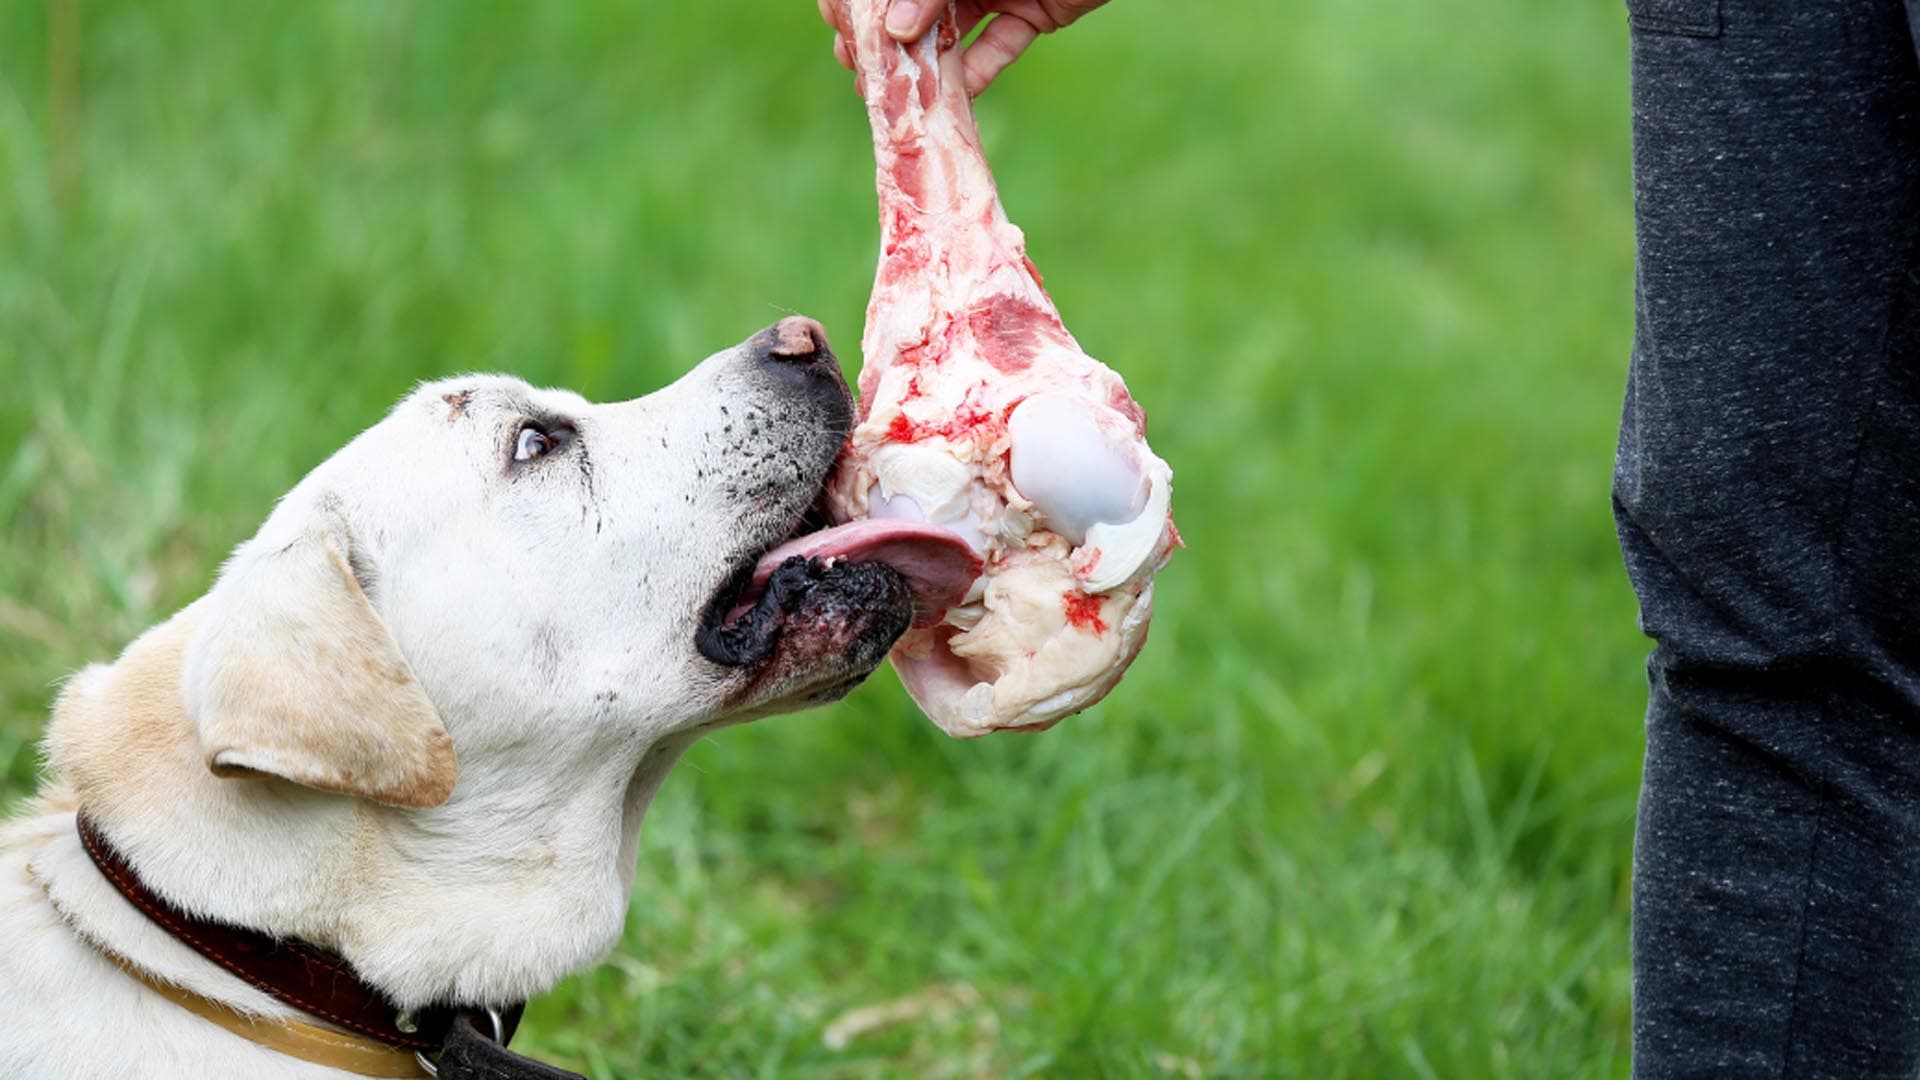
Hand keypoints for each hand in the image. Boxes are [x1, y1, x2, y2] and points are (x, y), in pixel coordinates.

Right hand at [822, 0, 1111, 94]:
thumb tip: (891, 33)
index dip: (855, 4)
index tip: (841, 32)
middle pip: (912, 8)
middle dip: (885, 43)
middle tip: (863, 75)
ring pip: (953, 33)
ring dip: (926, 66)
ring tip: (897, 98)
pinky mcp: (1036, 11)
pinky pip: (1002, 45)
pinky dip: (983, 70)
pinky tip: (959, 95)